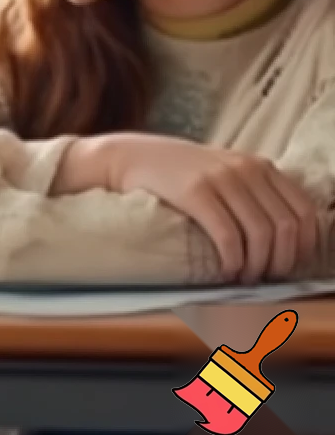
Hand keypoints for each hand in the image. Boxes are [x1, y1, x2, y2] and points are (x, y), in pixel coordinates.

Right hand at [67, 133, 318, 283]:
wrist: (130, 156)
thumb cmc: (177, 171)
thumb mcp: (223, 169)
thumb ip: (253, 190)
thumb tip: (286, 236)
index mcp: (259, 164)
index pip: (304, 211)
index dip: (305, 246)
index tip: (289, 266)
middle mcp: (245, 168)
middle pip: (285, 227)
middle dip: (280, 262)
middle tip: (264, 278)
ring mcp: (220, 178)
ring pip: (261, 234)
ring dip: (256, 266)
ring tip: (243, 277)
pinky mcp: (195, 192)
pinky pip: (228, 236)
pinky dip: (233, 261)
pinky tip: (225, 270)